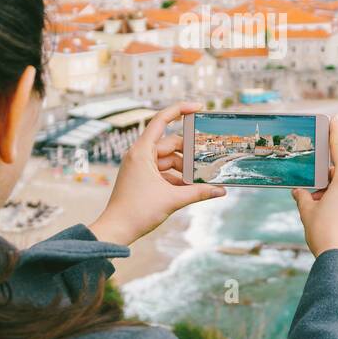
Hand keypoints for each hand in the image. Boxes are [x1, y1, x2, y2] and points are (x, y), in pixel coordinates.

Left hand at [89, 101, 225, 245]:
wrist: (116, 230)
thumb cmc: (137, 212)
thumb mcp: (173, 199)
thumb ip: (199, 193)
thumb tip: (221, 191)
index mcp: (142, 151)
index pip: (161, 120)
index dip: (180, 110)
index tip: (199, 108)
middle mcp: (140, 155)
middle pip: (171, 144)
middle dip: (190, 152)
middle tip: (210, 157)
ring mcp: (140, 167)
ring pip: (169, 160)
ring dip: (185, 169)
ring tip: (204, 178)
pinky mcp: (142, 178)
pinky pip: (164, 172)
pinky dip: (178, 178)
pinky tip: (192, 188)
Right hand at [291, 115, 337, 263]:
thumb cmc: (326, 234)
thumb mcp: (307, 212)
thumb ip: (303, 197)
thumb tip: (301, 193)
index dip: (335, 132)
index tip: (335, 118)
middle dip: (323, 180)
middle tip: (308, 192)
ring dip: (330, 194)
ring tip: (316, 212)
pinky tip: (327, 220)